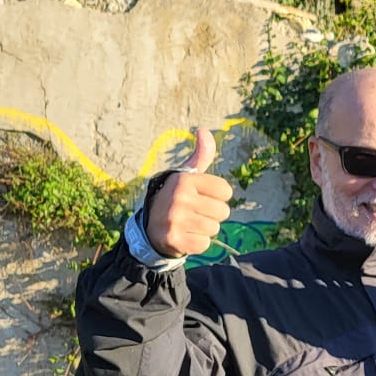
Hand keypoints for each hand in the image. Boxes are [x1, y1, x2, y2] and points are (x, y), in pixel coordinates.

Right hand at [145, 127, 233, 257]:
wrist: (149, 228)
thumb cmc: (175, 199)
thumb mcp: (186, 176)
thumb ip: (200, 156)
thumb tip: (204, 131)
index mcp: (184, 180)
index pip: (226, 191)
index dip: (217, 197)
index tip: (200, 197)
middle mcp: (178, 197)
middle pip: (223, 211)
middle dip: (211, 215)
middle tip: (193, 213)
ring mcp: (175, 218)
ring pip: (214, 228)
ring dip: (204, 230)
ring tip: (188, 224)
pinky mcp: (173, 238)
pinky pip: (204, 244)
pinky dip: (197, 243)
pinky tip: (184, 236)